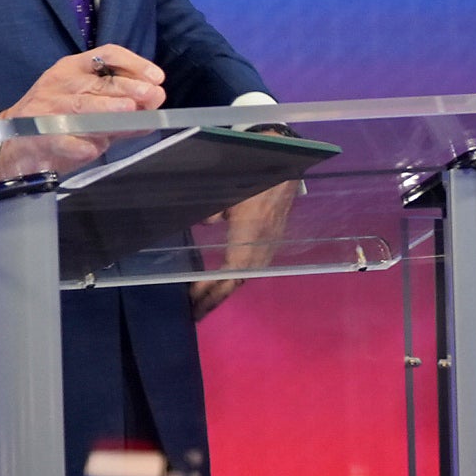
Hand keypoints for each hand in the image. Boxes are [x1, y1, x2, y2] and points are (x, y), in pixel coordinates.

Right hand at [0, 45, 165, 179]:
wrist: (13, 143)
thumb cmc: (58, 120)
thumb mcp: (92, 109)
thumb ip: (124, 108)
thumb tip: (156, 103)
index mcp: (73, 69)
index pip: (106, 55)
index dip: (134, 64)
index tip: (156, 78)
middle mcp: (60, 83)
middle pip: (98, 83)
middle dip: (127, 88)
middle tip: (151, 95)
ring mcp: (47, 109)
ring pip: (80, 107)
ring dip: (106, 110)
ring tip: (128, 112)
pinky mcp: (38, 135)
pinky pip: (61, 138)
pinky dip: (78, 145)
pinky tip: (93, 150)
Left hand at [191, 174, 297, 317]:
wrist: (282, 163)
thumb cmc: (252, 177)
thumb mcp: (227, 192)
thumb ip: (213, 211)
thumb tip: (204, 224)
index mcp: (250, 233)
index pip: (231, 271)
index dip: (212, 287)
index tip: (193, 296)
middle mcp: (262, 244)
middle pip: (238, 280)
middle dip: (216, 298)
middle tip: (195, 313)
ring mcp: (269, 244)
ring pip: (247, 275)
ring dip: (226, 291)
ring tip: (206, 303)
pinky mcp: (272, 240)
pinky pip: (254, 268)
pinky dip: (238, 279)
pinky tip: (226, 284)